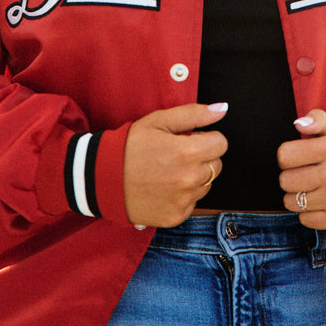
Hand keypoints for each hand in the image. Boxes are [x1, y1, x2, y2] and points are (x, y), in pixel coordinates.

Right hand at [123, 103, 228, 227]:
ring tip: (168, 171)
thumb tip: (222, 109)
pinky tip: (164, 187)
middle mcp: (189, 179)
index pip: (221, 144)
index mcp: (187, 152)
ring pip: (206, 184)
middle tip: (177, 154)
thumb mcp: (159, 121)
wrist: (103, 178)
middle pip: (217, 165)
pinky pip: (193, 202)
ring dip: (194, 176)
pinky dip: (183, 195)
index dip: (207, 137)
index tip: (191, 139)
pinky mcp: (175, 216)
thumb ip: (194, 114)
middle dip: (202, 157)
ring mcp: (183, 201)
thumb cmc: (130, 146)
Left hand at [277, 110, 325, 232]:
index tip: (298, 157)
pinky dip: (309, 212)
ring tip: (314, 188)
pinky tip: (323, 202)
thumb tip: (298, 124)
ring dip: (298, 196)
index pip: (285, 155)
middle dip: (291, 176)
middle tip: (306, 174)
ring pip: (291, 202)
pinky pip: (304, 219)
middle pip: (285, 181)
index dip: (287, 156)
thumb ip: (317, 119)